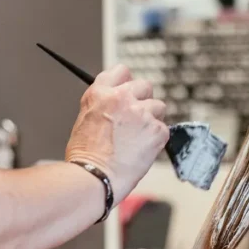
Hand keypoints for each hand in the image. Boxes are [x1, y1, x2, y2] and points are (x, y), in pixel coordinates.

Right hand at [65, 64, 168, 203]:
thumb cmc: (85, 157)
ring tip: (138, 140)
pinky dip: (156, 140)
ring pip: (158, 107)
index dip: (126, 83)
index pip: (121, 71)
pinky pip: (164, 129)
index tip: (129, 93)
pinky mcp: (156, 130)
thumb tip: (118, 104)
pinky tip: (142, 151)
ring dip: (152, 120)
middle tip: (136, 120)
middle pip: (145, 86)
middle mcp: (121, 98)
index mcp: (100, 93)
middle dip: (143, 101)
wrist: (93, 177)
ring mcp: (141, 113)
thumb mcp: (85, 119)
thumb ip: (104, 105)